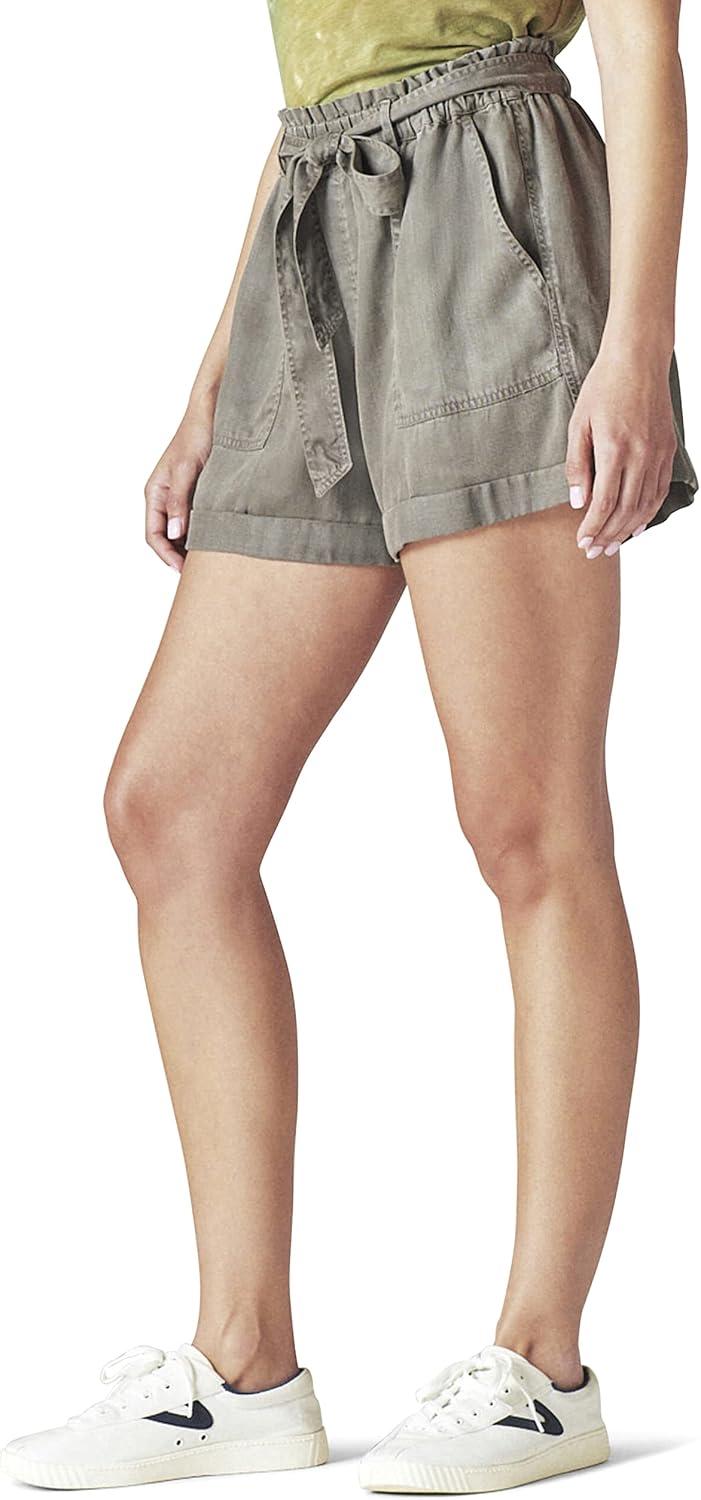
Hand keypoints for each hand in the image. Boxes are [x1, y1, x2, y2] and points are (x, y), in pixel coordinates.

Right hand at [144, 402, 213, 570]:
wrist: (215, 411)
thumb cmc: (197, 434)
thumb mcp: (186, 470)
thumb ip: (180, 502)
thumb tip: (176, 534)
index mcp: (155, 492)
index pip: (153, 535)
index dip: (166, 555)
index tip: (184, 571)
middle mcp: (166, 497)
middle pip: (167, 538)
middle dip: (180, 556)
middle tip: (201, 573)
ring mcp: (182, 497)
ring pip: (182, 532)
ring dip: (193, 547)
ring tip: (212, 561)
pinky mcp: (198, 494)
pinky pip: (197, 521)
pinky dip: (205, 533)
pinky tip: (220, 540)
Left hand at [565, 345, 676, 557]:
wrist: (639, 360)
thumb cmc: (603, 387)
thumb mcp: (578, 423)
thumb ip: (577, 465)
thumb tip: (579, 501)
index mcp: (615, 448)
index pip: (605, 501)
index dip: (593, 526)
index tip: (582, 542)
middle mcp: (641, 454)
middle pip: (626, 509)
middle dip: (608, 535)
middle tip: (594, 552)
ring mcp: (658, 453)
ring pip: (646, 504)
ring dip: (628, 530)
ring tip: (612, 546)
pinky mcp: (668, 450)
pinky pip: (660, 490)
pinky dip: (648, 513)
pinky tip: (637, 526)